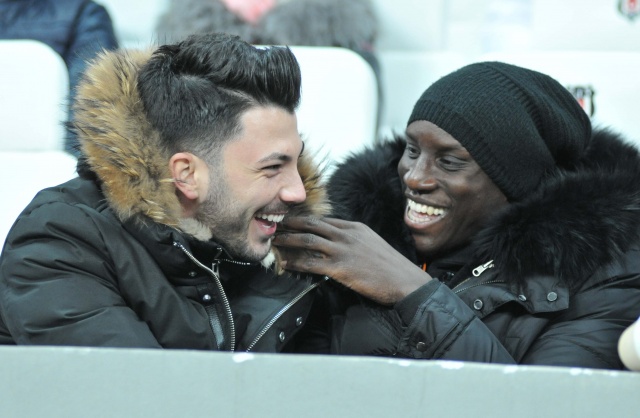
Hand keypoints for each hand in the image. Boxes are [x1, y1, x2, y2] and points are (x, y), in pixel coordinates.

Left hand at [273, 216, 431, 304]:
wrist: (404, 281)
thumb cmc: (390, 267)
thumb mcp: (372, 244)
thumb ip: (354, 240)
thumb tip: (338, 242)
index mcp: (355, 228)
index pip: (323, 220)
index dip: (304, 220)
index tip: (291, 222)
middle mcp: (346, 235)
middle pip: (311, 225)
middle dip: (290, 224)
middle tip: (275, 225)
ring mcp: (342, 250)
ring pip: (307, 241)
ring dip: (287, 241)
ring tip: (274, 242)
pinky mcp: (340, 268)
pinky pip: (311, 263)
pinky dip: (295, 262)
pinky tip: (285, 263)